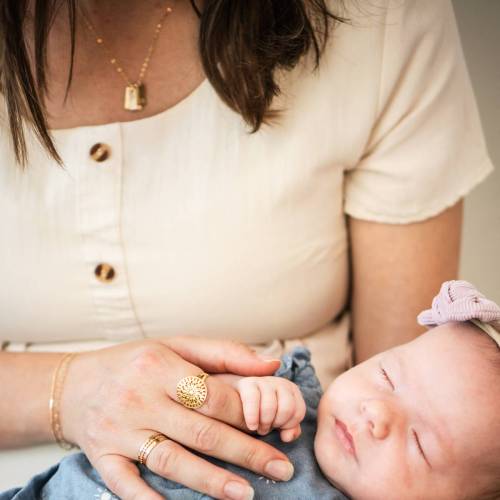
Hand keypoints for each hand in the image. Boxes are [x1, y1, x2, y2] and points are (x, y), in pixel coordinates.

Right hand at [60, 337, 293, 499]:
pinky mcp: (102, 458)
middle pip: (201, 431)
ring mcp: (119, 431)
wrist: (74, 385)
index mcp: (160, 366)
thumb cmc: (136, 362)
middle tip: (281, 468)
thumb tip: (272, 364)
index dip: (246, 413)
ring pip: (172, 461)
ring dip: (212, 481)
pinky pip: (128, 485)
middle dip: (246, 452)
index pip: (213, 395)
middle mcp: (139, 398)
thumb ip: (225, 353)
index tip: (271, 426)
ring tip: (247, 493)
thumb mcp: (176, 345)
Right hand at [216, 374, 306, 442]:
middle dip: (278, 423)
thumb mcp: (272, 422)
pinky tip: (251, 425)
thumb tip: (289, 436)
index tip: (280, 431)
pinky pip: (253, 398)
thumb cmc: (249, 417)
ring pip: (272, 404)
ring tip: (256, 427)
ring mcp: (259, 380)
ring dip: (265, 422)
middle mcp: (275, 380)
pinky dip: (253, 415)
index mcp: (286, 389)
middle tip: (266, 428)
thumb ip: (286, 428)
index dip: (290, 423)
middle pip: (288, 406)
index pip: (299, 409)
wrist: (220, 401)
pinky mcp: (242, 382)